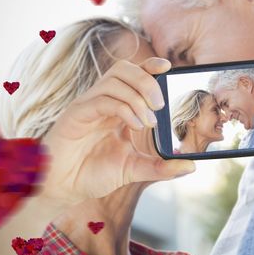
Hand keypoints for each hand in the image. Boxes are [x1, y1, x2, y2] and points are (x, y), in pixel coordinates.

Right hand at [39, 57, 194, 205]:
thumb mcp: (134, 169)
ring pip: (113, 80)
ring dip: (137, 96)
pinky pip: (102, 99)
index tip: (169, 67)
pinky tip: (135, 126)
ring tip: (149, 121)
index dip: (151, 66)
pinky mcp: (76, 115)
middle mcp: (102, 100)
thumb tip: (191, 166)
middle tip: (161, 105)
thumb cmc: (93, 174)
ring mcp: (88, 105)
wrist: (62, 188)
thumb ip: (161, 167)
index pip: (134, 74)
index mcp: (116, 107)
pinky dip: (123, 109)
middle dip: (147, 80)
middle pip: (124, 69)